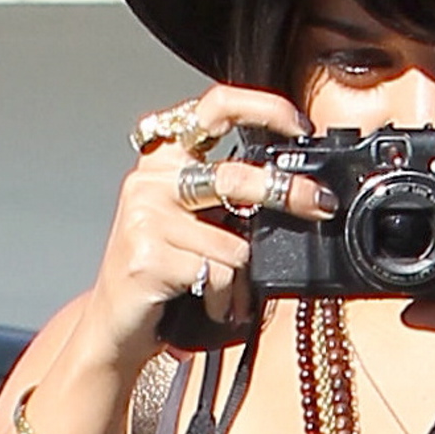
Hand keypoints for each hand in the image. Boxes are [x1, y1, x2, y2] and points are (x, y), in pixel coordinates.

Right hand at [75, 85, 336, 374]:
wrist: (115, 326)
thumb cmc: (163, 274)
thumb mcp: (195, 224)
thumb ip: (229, 199)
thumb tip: (298, 192)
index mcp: (166, 159)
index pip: (214, 107)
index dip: (264, 108)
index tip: (300, 126)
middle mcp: (152, 179)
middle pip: (235, 176)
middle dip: (287, 193)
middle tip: (320, 205)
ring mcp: (146, 215)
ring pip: (234, 241)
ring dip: (246, 278)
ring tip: (233, 295)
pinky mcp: (148, 254)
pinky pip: (219, 273)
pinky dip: (227, 299)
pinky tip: (212, 306)